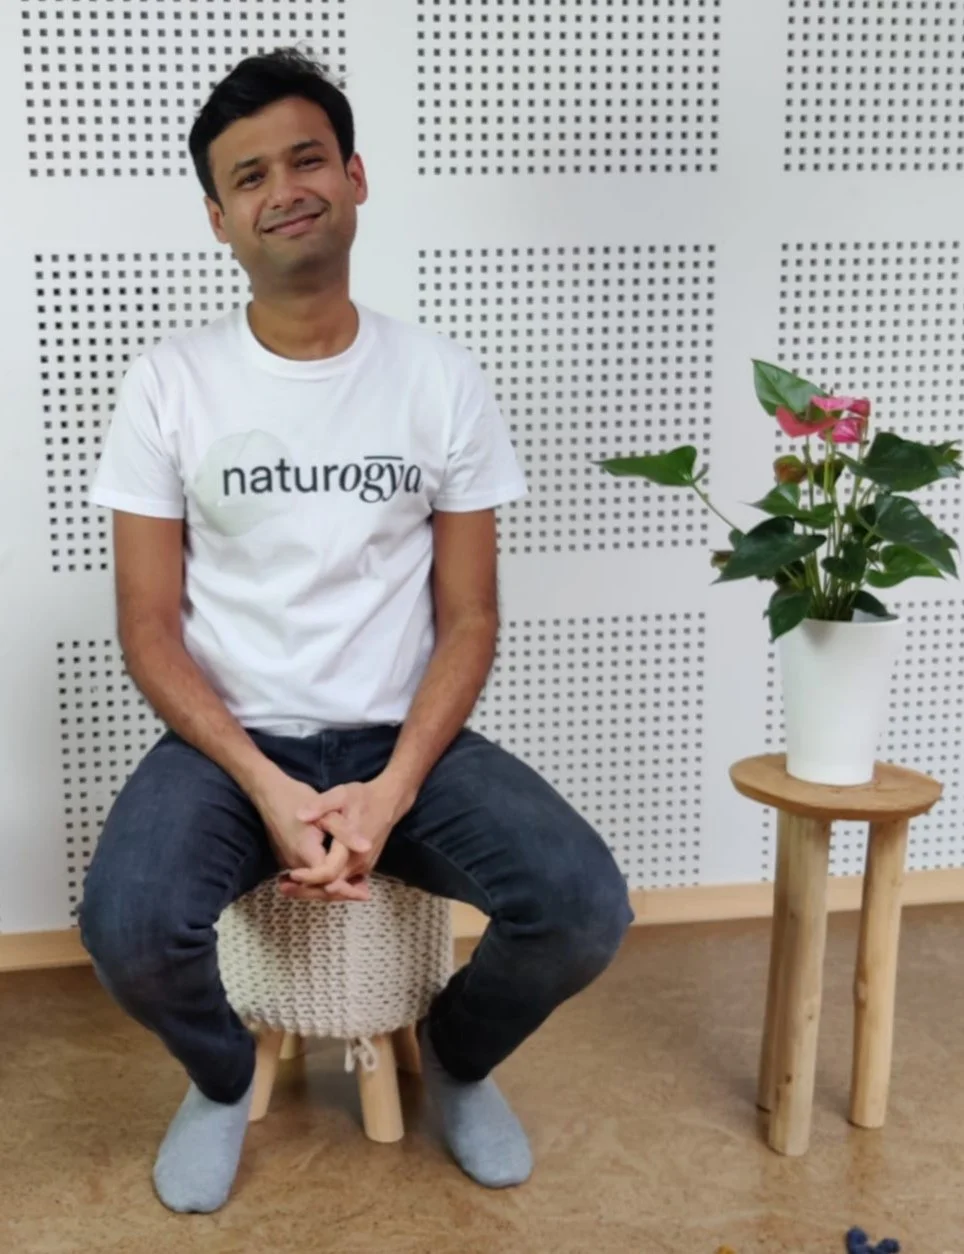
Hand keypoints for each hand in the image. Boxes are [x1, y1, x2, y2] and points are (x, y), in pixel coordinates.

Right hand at [250, 769, 371, 895]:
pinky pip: (305, 875)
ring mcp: (287, 862)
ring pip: (311, 883)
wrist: (269, 793)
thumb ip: (346, 832)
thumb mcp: (328, 811)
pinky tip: (337, 878)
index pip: (328, 879)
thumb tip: (367, 848)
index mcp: (306, 851)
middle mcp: (294, 862)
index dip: (347, 888)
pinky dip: (321, 879)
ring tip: (356, 890)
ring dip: (332, 888)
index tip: (365, 893)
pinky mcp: (285, 858)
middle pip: (319, 887)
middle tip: (364, 895)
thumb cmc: (298, 797)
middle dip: (342, 893)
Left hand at [280, 774, 413, 902]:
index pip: (329, 872)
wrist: (389, 801)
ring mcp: (364, 867)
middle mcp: (360, 862)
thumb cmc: (363, 797)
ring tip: (288, 886)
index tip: (291, 874)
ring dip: (314, 889)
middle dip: (307, 889)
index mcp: (352, 847)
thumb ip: (320, 805)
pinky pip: (344, 881)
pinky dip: (326, 884)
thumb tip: (300, 815)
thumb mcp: (340, 794)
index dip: (309, 877)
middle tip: (282, 887)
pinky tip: (308, 882)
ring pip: (338, 887)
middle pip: (331, 887)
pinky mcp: (364, 866)